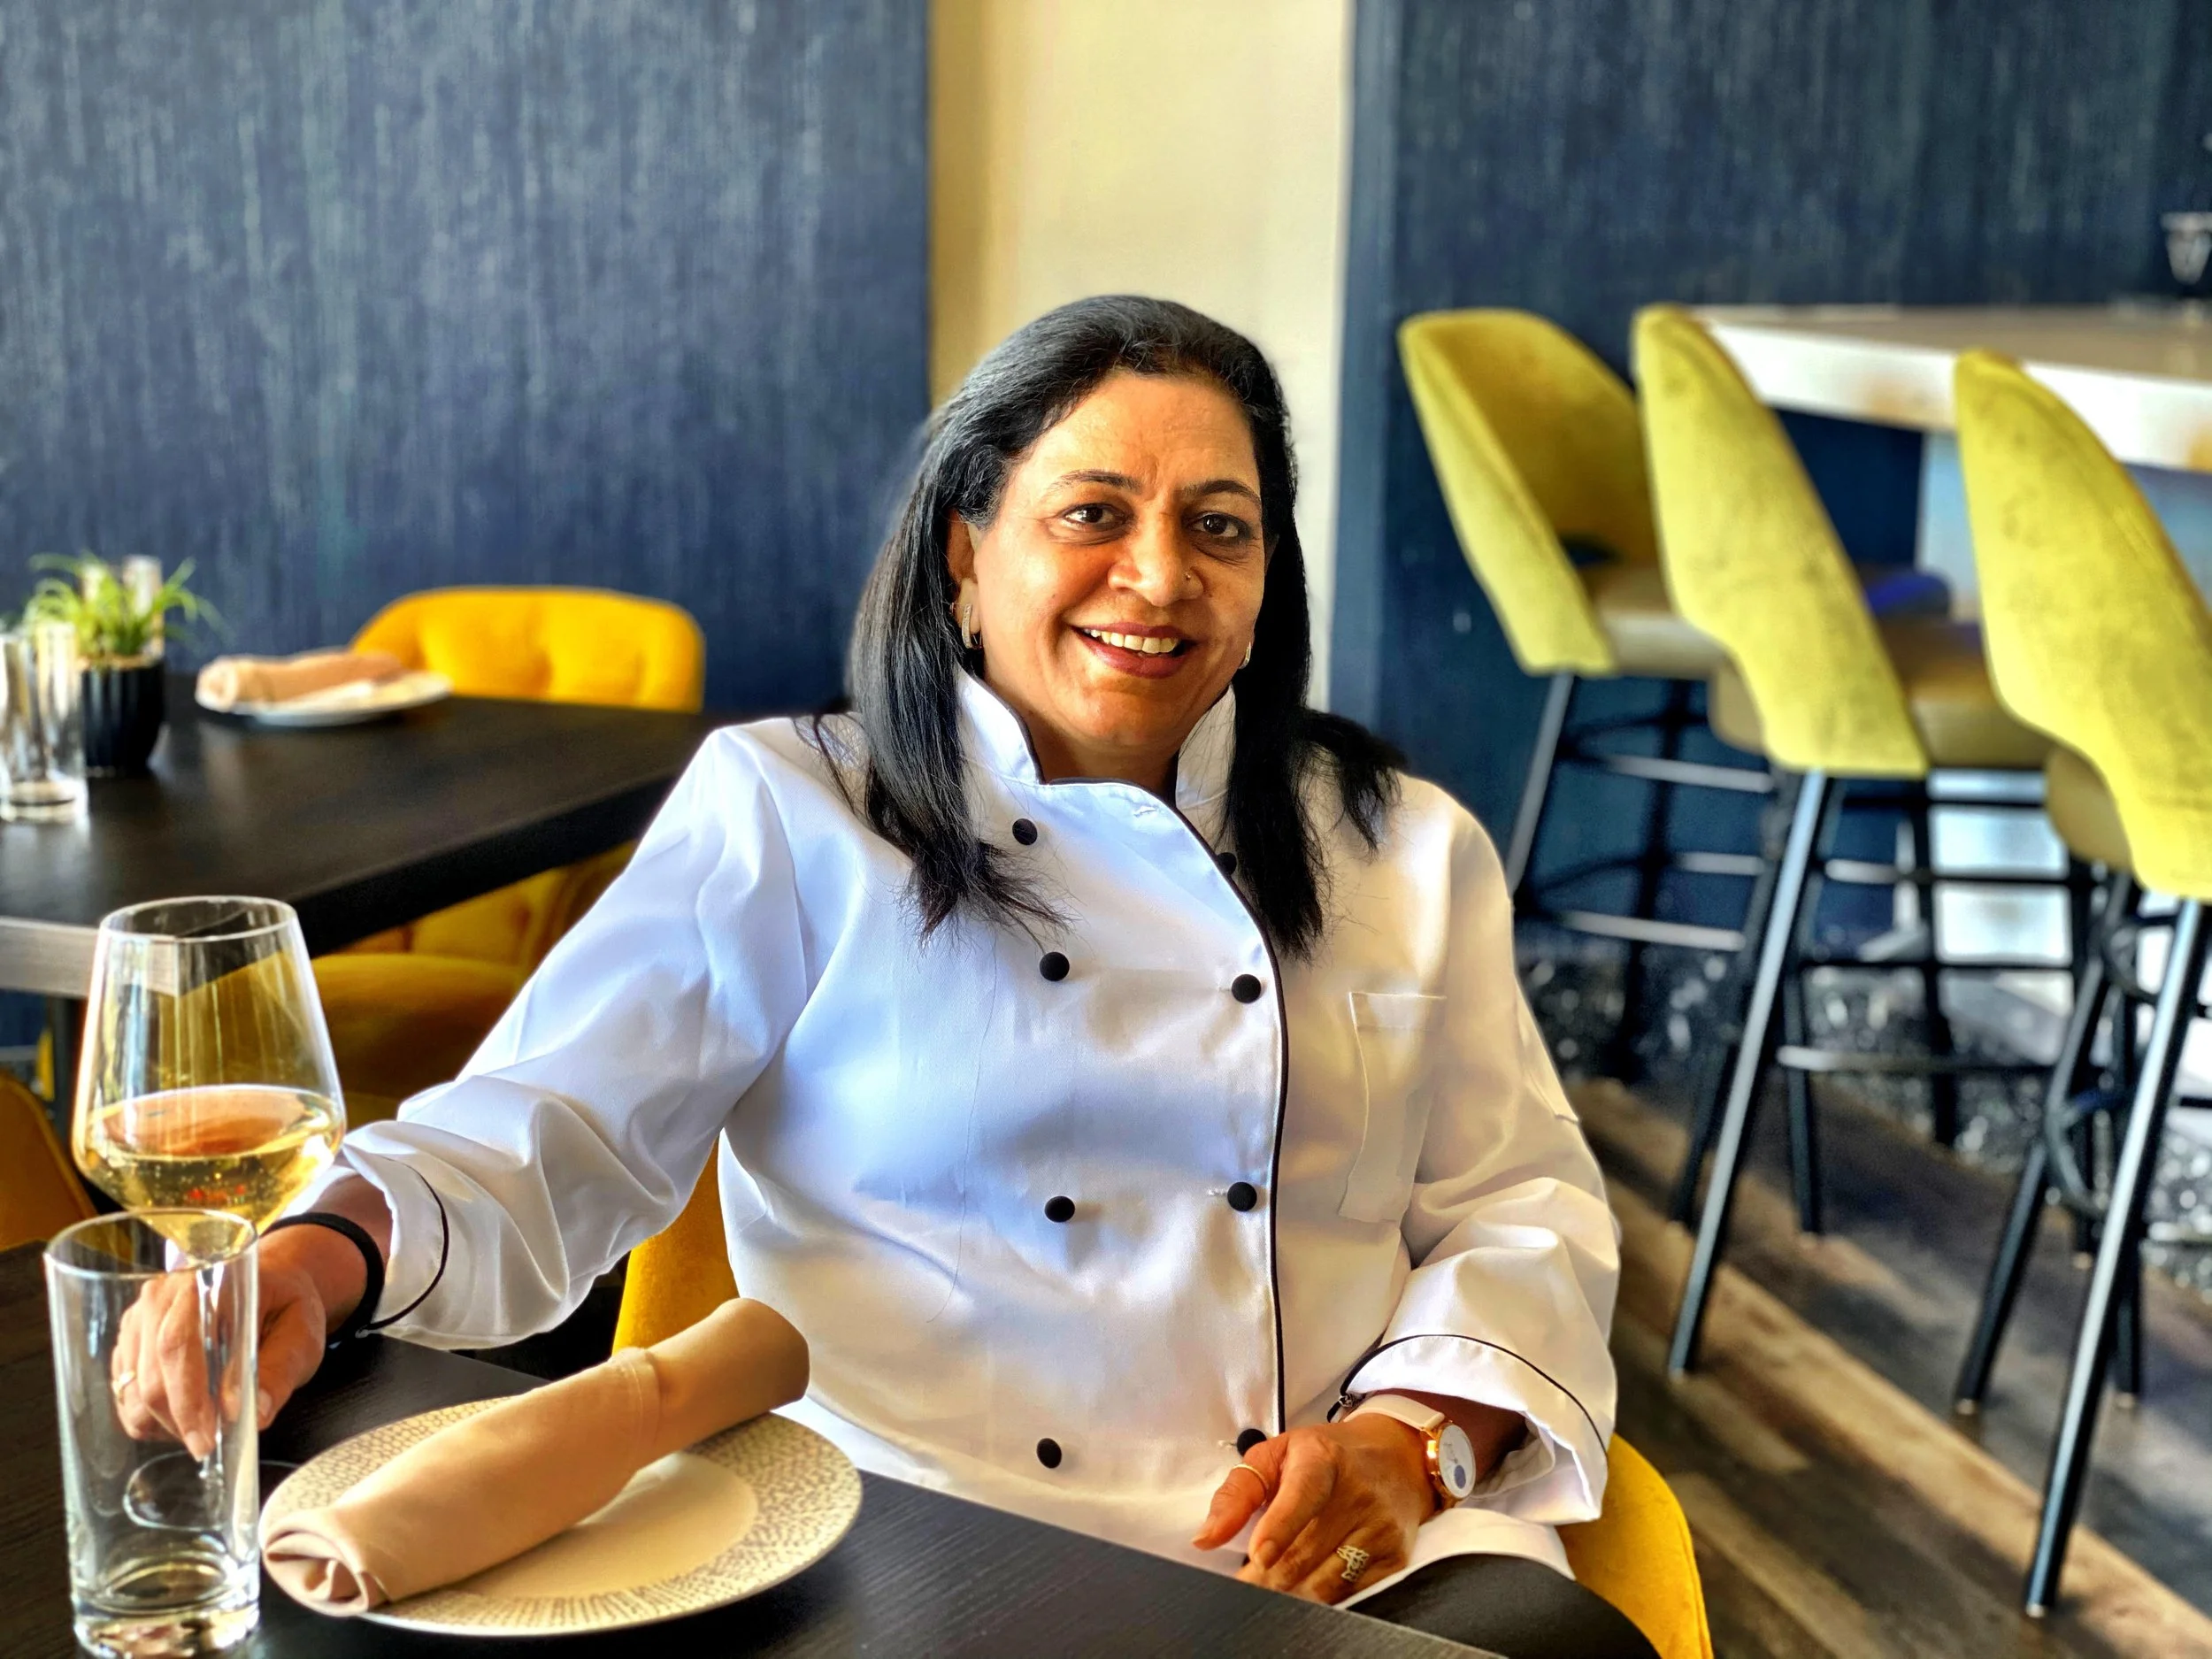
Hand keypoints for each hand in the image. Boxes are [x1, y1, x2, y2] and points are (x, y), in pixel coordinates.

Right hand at [112, 1226, 360, 1456]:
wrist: (273, 1279)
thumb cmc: (287, 1304)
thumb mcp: (302, 1334)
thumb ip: (280, 1370)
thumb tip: (255, 1414)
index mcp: (205, 1284)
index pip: (179, 1346)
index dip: (188, 1399)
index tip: (206, 1439)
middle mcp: (163, 1297)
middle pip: (150, 1374)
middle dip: (177, 1421)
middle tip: (206, 1446)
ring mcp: (140, 1318)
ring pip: (132, 1389)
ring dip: (161, 1422)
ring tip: (202, 1427)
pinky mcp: (131, 1339)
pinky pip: (125, 1391)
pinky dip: (148, 1415)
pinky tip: (183, 1415)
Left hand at [1190, 1415, 1435, 1603]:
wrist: (1398, 1456)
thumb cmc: (1328, 1455)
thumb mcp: (1277, 1454)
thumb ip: (1237, 1493)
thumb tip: (1207, 1538)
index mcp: (1323, 1459)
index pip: (1302, 1497)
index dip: (1279, 1529)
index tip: (1258, 1555)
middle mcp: (1358, 1493)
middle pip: (1304, 1554)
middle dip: (1266, 1576)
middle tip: (1245, 1581)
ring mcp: (1380, 1527)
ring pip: (1324, 1582)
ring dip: (1290, 1590)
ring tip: (1274, 1580)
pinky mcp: (1395, 1556)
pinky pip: (1348, 1594)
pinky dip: (1320, 1596)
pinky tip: (1308, 1582)